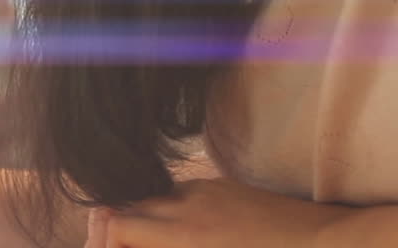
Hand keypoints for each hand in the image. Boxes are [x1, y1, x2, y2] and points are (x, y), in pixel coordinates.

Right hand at [89, 179, 348, 247]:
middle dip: (114, 230)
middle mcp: (185, 205)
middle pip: (124, 208)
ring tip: (150, 242)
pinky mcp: (221, 184)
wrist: (326, 242)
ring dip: (141, 219)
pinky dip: (169, 210)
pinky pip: (179, 192)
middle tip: (117, 247)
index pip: (114, 225)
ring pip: (150, 198)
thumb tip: (128, 238)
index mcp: (182, 235)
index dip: (101, 239)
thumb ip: (161, 245)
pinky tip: (184, 229)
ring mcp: (203, 190)